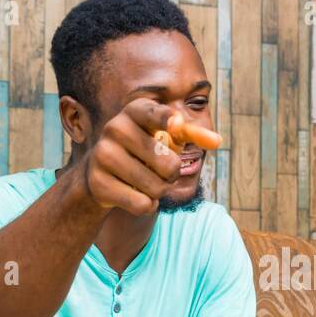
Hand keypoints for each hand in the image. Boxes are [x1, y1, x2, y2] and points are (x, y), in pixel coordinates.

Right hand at [83, 98, 221, 215]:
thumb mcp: (166, 136)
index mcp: (134, 111)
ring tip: (145, 181)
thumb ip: (192, 134)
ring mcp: (103, 155)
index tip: (177, 124)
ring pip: (155, 187)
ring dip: (159, 191)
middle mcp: (115, 128)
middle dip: (172, 174)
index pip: (153, 113)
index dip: (166, 119)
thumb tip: (217, 140)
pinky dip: (146, 205)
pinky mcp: (98, 183)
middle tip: (159, 170)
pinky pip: (141, 204)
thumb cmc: (143, 149)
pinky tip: (135, 195)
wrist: (100, 173)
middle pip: (168, 164)